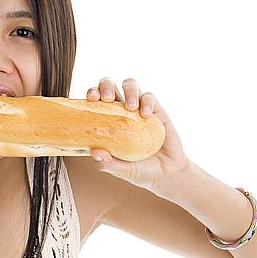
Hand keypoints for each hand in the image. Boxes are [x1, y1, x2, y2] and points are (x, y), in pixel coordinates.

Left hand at [86, 77, 191, 194]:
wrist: (166, 173)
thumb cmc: (138, 170)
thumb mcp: (121, 170)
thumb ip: (107, 164)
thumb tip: (93, 152)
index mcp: (105, 121)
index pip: (93, 101)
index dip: (90, 94)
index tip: (90, 100)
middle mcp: (119, 111)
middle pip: (109, 85)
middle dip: (105, 86)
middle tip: (106, 98)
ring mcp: (137, 109)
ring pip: (130, 84)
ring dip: (128, 90)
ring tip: (130, 108)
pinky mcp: (156, 110)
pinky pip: (149, 97)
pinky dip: (147, 102)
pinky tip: (146, 115)